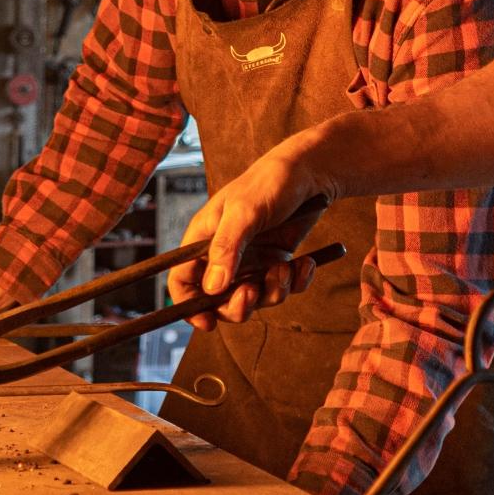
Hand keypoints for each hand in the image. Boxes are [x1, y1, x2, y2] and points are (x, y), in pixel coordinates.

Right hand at [167, 147, 329, 328]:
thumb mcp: (244, 212)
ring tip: (286, 268)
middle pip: (218, 301)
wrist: (311, 172)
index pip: (182, 281)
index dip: (188, 306)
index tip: (207, 322)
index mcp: (203, 239)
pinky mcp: (276, 262)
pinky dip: (295, 282)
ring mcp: (252, 260)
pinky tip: (306, 263)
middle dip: (237, 305)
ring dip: (272, 292)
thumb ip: (227, 248)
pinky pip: (282, 288)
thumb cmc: (269, 182)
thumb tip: (212, 289)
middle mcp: (224, 254)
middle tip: (253, 293)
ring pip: (254, 299)